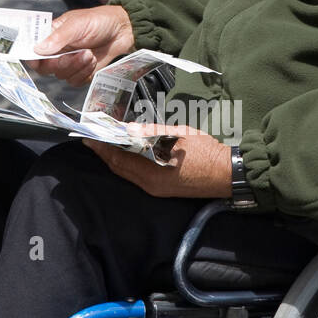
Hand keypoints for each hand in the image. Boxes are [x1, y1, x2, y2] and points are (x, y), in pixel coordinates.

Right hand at [27, 5, 134, 86]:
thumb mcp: (77, 24)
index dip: (32, 58)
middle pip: (46, 68)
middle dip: (64, 63)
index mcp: (50, 36)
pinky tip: (93, 60)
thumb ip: (58, 37)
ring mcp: (68, 62)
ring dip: (78, 67)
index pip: (32, 51)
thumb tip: (38, 49)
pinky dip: (85, 73)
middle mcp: (57, 51)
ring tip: (90, 53)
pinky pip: (76, 81)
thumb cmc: (99, 21)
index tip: (38, 60)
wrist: (122, 30)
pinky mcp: (81, 72)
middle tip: (80, 52)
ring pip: (62, 76)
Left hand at [85, 124, 232, 198]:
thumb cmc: (207, 152)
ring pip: (127, 174)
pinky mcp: (163, 189)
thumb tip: (129, 128)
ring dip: (115, 159)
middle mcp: (150, 185)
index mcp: (153, 174)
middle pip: (119, 169)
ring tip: (106, 142)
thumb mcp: (179, 135)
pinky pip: (137, 176)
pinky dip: (128, 164)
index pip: (119, 160)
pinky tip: (126, 152)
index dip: (103, 148)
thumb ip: (153, 131)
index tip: (89, 136)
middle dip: (105, 153)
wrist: (229, 174)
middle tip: (93, 138)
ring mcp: (157, 189)